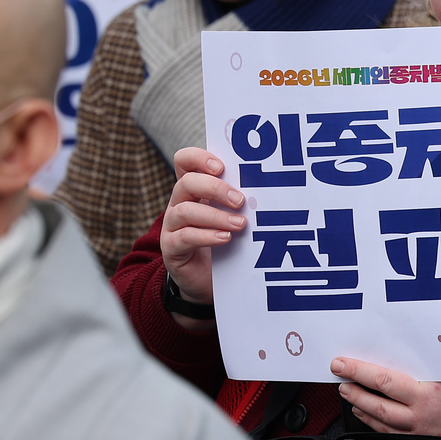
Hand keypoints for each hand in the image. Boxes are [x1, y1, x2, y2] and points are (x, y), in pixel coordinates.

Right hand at [161, 147, 246, 326]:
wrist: (206, 281)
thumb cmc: (223, 242)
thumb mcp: (231, 217)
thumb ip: (239, 201)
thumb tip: (269, 188)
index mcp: (193, 189)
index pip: (185, 161)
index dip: (199, 158)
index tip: (222, 167)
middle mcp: (179, 203)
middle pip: (187, 183)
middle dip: (215, 188)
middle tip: (240, 200)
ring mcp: (172, 226)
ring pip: (185, 211)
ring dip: (216, 215)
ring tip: (240, 224)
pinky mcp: (171, 248)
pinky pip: (184, 237)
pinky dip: (207, 236)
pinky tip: (225, 238)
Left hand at [330, 356, 440, 439]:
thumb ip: (431, 362)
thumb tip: (405, 347)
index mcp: (430, 394)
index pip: (384, 381)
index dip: (359, 372)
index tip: (342, 363)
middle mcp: (422, 417)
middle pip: (376, 404)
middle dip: (353, 389)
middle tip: (338, 376)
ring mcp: (422, 434)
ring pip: (381, 422)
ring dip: (361, 406)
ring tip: (347, 394)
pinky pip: (392, 435)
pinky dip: (375, 424)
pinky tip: (368, 415)